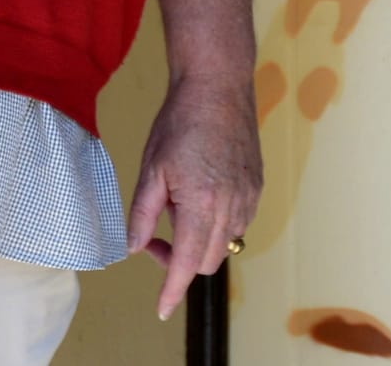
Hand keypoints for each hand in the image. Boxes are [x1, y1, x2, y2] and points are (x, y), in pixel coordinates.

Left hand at [125, 74, 261, 320]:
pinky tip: (202, 198)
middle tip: (155, 235)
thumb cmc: (181, 120)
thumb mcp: (151, 167)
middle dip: (178, 260)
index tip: (162, 307)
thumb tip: (134, 247)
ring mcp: (248, 196)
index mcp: (201, 203)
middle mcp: (231, 205)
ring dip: (199, 241)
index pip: (186, 263)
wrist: (217, 85)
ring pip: (223, 244)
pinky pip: (238, 223)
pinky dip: (217, 225)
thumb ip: (142, 214)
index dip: (172, 290)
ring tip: (179, 207)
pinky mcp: (256, 186)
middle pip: (205, 261)